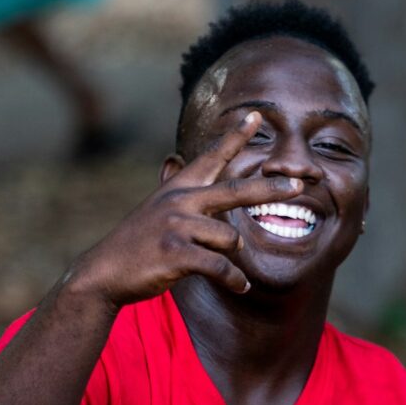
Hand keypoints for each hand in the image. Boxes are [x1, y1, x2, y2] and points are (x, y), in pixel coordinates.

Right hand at [65, 112, 302, 307]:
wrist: (105, 271)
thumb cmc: (140, 244)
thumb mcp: (161, 211)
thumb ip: (188, 200)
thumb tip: (196, 181)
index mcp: (179, 188)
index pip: (212, 157)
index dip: (235, 136)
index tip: (255, 116)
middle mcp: (180, 201)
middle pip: (236, 191)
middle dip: (271, 189)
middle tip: (300, 185)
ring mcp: (177, 225)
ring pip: (230, 239)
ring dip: (233, 259)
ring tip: (228, 271)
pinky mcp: (176, 253)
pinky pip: (221, 267)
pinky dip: (234, 280)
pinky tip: (240, 287)